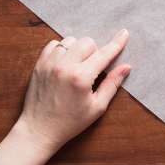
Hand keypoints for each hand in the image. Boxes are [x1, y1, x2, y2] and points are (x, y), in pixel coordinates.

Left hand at [14, 31, 131, 153]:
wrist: (38, 131)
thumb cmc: (70, 122)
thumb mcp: (97, 107)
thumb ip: (112, 84)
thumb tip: (126, 67)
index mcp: (81, 77)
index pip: (104, 54)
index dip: (116, 43)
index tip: (124, 33)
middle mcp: (64, 66)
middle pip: (87, 42)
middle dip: (94, 51)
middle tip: (92, 68)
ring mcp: (49, 64)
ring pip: (70, 41)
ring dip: (77, 50)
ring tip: (76, 65)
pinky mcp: (38, 66)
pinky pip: (53, 45)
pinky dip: (61, 50)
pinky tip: (64, 63)